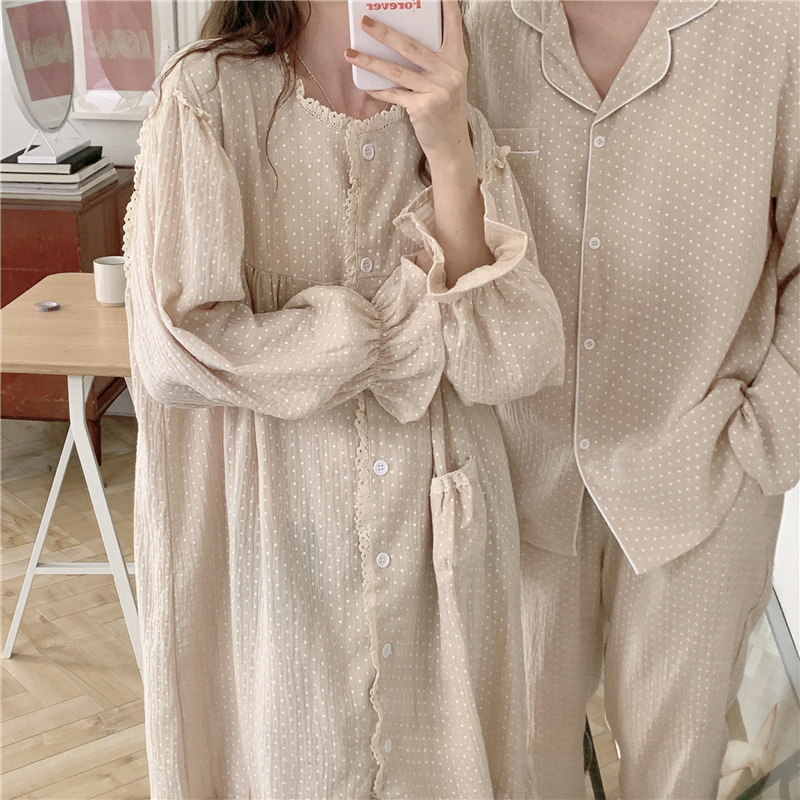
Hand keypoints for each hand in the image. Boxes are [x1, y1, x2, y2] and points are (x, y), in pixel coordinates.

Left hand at [344, 0, 470, 168]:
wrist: (451, 145)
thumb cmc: (446, 110)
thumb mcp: (449, 81)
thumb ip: (434, 62)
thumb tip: (400, 44)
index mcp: (456, 60)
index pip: (453, 26)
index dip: (446, 7)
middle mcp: (449, 72)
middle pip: (411, 46)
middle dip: (385, 32)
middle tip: (365, 21)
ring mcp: (436, 90)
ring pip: (396, 70)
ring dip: (370, 61)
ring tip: (350, 53)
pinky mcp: (422, 107)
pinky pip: (394, 94)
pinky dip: (378, 90)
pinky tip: (366, 86)